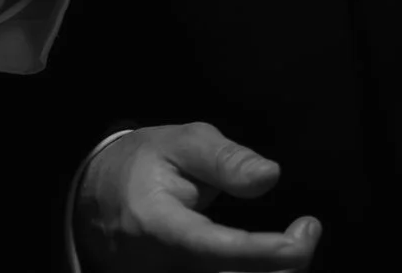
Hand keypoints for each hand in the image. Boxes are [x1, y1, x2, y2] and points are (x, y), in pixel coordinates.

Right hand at [72, 123, 319, 271]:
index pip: (215, 249)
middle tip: (308, 232)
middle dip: (281, 269)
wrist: (93, 199)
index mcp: (157, 226)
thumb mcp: (181, 143)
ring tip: (295, 243)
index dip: (263, 251)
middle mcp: (160, 268)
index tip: (303, 237)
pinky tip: (272, 260)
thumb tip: (269, 176)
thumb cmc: (143, 164)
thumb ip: (225, 159)